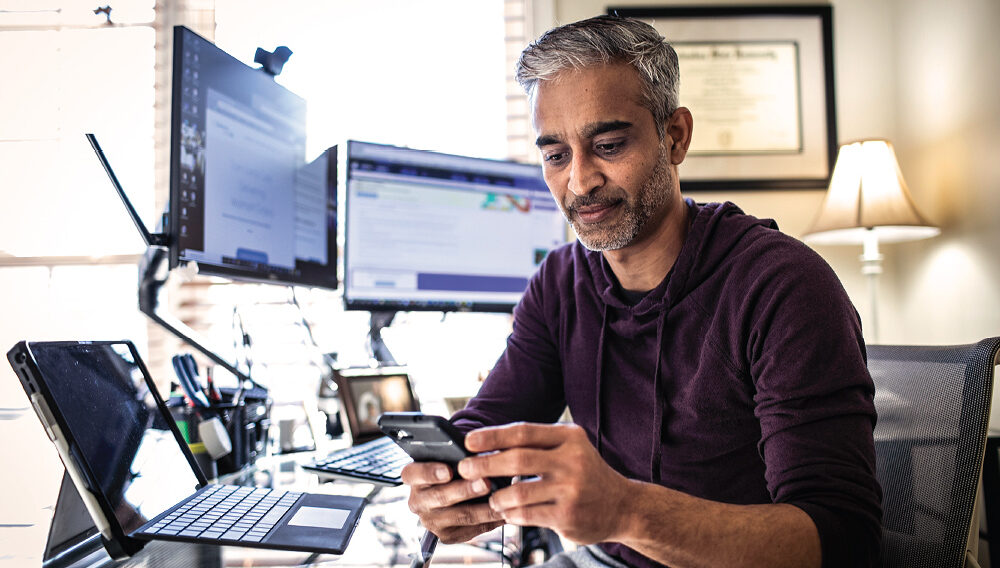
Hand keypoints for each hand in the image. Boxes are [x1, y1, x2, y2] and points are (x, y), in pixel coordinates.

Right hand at [399, 461, 504, 542]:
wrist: (453, 490)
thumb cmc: (454, 465)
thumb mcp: (450, 455)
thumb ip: (458, 454)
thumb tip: (479, 454)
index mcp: (413, 477)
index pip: (413, 473)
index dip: (429, 472)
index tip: (448, 470)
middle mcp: (417, 501)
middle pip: (440, 497)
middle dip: (465, 490)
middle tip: (486, 482)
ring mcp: (431, 521)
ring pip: (460, 516)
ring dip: (483, 509)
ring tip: (502, 499)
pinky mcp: (447, 536)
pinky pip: (472, 530)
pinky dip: (491, 520)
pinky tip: (505, 511)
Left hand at [458, 422, 633, 543]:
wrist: (622, 505)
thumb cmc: (586, 473)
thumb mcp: (570, 448)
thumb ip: (537, 445)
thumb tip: (488, 445)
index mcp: (570, 437)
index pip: (524, 432)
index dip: (492, 436)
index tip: (468, 441)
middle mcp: (572, 460)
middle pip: (517, 460)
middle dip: (485, 464)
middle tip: (465, 469)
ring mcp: (571, 490)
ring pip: (518, 492)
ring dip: (497, 496)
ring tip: (492, 497)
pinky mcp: (567, 516)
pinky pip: (527, 514)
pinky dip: (511, 514)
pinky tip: (507, 512)